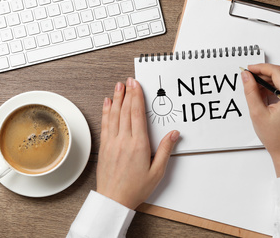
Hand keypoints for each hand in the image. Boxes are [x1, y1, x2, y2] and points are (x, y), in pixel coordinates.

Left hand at [96, 78, 179, 209]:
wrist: (113, 200)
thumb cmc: (136, 188)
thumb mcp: (157, 171)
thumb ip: (166, 150)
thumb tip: (174, 133)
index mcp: (138, 145)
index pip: (137, 114)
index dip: (136, 97)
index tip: (136, 85)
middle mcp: (123, 140)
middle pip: (125, 111)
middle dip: (127, 93)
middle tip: (128, 80)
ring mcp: (112, 143)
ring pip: (114, 115)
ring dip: (116, 99)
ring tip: (118, 86)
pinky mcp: (104, 147)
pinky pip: (105, 125)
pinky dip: (106, 112)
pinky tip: (107, 103)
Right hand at [241, 64, 279, 176]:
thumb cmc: (276, 138)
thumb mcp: (258, 113)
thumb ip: (251, 92)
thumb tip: (246, 76)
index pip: (277, 72)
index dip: (261, 68)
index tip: (249, 69)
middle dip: (263, 73)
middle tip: (248, 78)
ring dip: (268, 80)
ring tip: (254, 88)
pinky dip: (274, 88)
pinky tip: (263, 94)